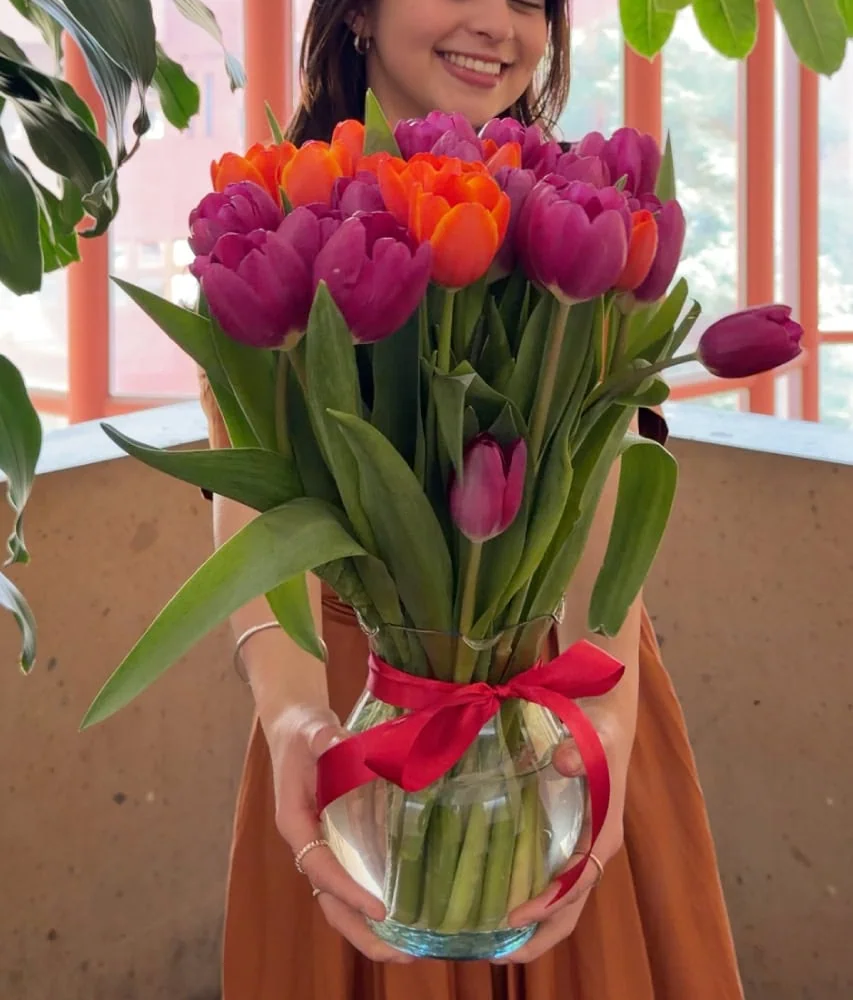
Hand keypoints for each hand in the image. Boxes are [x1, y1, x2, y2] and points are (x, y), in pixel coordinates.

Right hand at [265, 703, 413, 963]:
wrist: (298, 729)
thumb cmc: (304, 732)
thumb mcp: (312, 730)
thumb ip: (322, 738)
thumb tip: (332, 742)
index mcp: (296, 824)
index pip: (321, 866)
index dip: (348, 889)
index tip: (379, 907)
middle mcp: (310, 845)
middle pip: (330, 901)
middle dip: (362, 931)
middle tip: (400, 952)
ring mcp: (326, 848)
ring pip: (342, 900)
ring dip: (371, 928)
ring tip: (411, 948)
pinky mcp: (342, 843)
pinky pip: (357, 881)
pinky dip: (378, 902)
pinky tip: (410, 914)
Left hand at [495, 701, 629, 963]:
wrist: (604, 711)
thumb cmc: (600, 727)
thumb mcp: (595, 735)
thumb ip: (580, 750)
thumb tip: (565, 761)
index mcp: (604, 831)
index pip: (580, 881)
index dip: (550, 903)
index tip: (516, 917)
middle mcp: (594, 847)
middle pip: (572, 906)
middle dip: (541, 935)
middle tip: (500, 953)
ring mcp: (581, 846)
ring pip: (562, 900)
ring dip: (534, 925)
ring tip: (493, 943)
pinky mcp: (566, 838)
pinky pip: (550, 878)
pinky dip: (529, 898)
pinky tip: (497, 903)